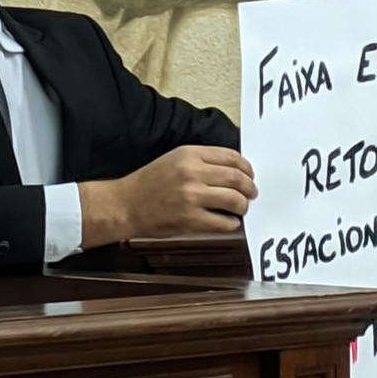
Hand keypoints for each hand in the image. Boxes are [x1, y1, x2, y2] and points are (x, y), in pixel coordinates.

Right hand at [78, 146, 257, 246]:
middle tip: (251, 192)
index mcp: (189, 154)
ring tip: (241, 208)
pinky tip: (227, 221)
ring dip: (243, 205)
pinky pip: (224, 222)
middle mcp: (192, 173)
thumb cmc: (148, 183)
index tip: (249, 174)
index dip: (246, 167)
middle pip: (237, 178)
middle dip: (249, 187)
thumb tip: (232, 170)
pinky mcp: (190, 219)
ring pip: (235, 199)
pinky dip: (231, 223)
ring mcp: (192, 196)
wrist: (125, 205)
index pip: (231, 156)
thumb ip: (201, 161)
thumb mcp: (174, 159)